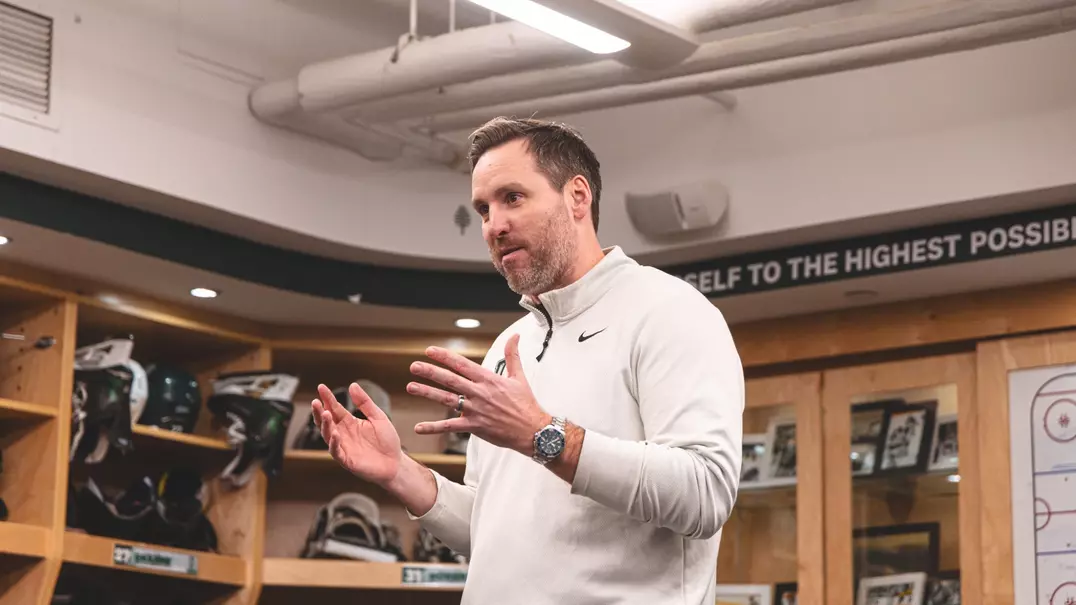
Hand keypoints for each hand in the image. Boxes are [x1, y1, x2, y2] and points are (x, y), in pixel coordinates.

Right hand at [311, 382, 403, 485]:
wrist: (395, 463)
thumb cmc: (387, 441)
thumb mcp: (378, 417)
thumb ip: (365, 403)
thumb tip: (352, 385)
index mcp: (350, 422)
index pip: (335, 408)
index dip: (328, 398)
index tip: (321, 387)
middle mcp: (343, 434)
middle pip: (327, 421)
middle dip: (320, 411)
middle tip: (316, 401)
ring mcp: (344, 447)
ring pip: (328, 435)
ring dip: (325, 425)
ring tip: (326, 414)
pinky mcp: (347, 460)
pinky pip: (336, 451)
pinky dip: (334, 443)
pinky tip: (334, 433)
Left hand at [407, 334, 547, 454]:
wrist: (533, 430)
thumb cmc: (526, 404)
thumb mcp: (519, 377)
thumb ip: (513, 355)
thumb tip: (515, 336)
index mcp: (489, 380)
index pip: (462, 364)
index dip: (445, 357)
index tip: (430, 350)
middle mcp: (480, 393)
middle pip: (450, 380)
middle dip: (430, 372)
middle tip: (414, 366)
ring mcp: (476, 410)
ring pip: (447, 399)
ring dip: (427, 393)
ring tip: (411, 387)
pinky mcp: (475, 427)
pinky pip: (451, 427)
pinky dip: (434, 428)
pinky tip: (418, 428)